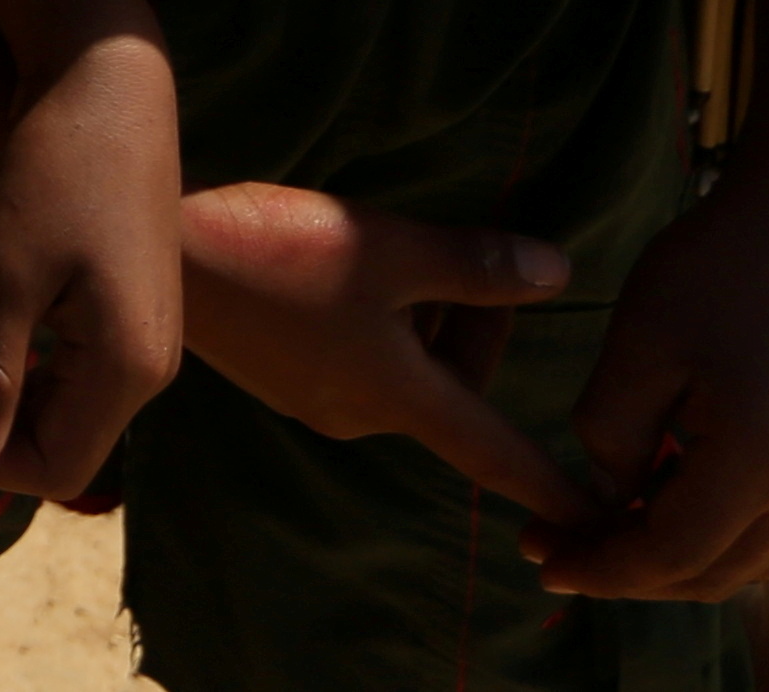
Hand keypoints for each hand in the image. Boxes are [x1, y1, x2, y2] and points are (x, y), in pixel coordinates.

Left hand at [0, 32, 182, 499]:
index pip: (53, 468)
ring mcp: (139, 335)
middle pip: (51, 441)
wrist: (107, 78)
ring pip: (50, 406)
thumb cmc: (57, 168)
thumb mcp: (7, 270)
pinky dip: (2, 361)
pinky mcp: (120, 307)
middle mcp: (147, 365)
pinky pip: (58, 369)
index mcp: (130, 367)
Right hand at [174, 185, 597, 532]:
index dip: (553, 483)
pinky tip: (340, 261)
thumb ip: (476, 265)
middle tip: (452, 249)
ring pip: (410, 362)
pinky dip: (378, 312)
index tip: (603, 523)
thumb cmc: (281, 254)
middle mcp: (364, 413)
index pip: (496, 452)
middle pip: (456, 383)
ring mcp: (319, 396)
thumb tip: (559, 273)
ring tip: (388, 245)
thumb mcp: (389, 248)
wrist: (165, 256)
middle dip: (471, 319)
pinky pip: (364, 354)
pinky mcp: (284, 371)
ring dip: (422, 310)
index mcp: (400, 397)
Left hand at [539, 153, 768, 599]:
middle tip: (551, 548)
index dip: (601, 567)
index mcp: (760, 462)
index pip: (669, 554)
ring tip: (594, 528)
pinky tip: (649, 496)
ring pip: (740, 562)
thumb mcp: (639, 344)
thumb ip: (612, 435)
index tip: (537, 557)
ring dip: (668, 559)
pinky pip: (764, 530)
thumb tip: (610, 495)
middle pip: (709, 575)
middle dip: (627, 572)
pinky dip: (705, 532)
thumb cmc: (715, 268)